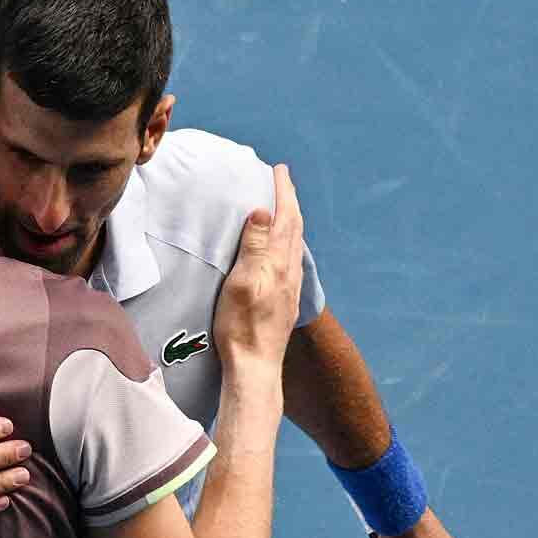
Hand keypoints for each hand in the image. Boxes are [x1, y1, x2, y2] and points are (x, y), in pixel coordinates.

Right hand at [213, 164, 305, 365]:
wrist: (255, 367)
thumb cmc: (241, 327)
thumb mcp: (242, 282)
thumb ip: (254, 246)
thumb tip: (263, 211)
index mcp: (278, 263)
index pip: (285, 218)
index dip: (283, 192)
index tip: (278, 170)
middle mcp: (290, 272)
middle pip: (295, 228)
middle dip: (289, 201)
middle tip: (282, 181)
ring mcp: (290, 287)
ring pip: (295, 244)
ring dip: (290, 220)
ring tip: (282, 208)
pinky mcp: (285, 300)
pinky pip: (291, 259)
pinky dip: (288, 241)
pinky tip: (282, 249)